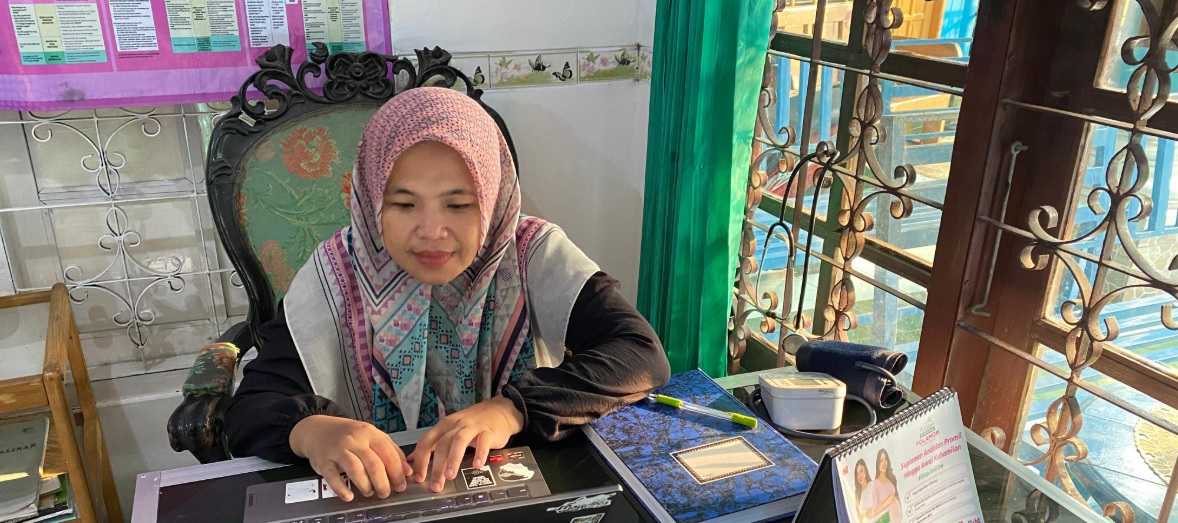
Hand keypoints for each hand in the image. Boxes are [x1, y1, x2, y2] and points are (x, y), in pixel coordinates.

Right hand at [289, 415, 411, 501]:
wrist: (318, 429)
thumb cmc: (348, 435)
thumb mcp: (371, 436)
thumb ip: (390, 451)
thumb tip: (407, 470)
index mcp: (369, 433)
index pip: (388, 454)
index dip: (397, 472)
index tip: (401, 485)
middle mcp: (354, 440)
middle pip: (373, 464)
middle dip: (383, 483)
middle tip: (385, 493)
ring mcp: (338, 450)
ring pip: (355, 470)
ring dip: (366, 486)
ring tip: (369, 492)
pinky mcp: (324, 461)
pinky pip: (333, 477)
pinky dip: (342, 489)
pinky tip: (349, 496)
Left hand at [407, 396, 524, 491]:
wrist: (499, 410)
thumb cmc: (473, 423)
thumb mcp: (449, 430)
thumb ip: (432, 444)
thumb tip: (411, 459)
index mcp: (444, 426)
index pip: (426, 442)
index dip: (420, 460)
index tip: (418, 477)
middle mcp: (456, 425)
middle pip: (442, 444)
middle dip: (437, 466)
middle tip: (436, 484)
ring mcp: (472, 427)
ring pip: (459, 441)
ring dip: (453, 459)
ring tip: (450, 476)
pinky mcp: (488, 431)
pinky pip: (483, 442)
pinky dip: (479, 453)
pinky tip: (477, 465)